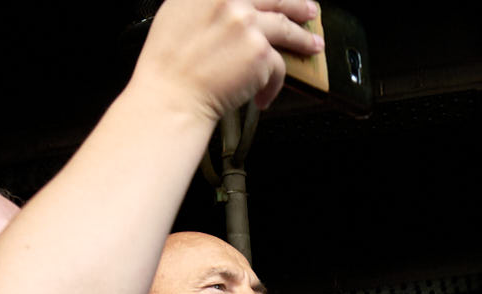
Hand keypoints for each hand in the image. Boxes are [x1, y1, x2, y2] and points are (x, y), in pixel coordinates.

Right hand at [134, 0, 322, 120]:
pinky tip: (264, 96)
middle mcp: (231, 1)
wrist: (172, 95)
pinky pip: (278, 67)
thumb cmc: (168, 65)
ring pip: (285, 28)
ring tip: (313, 45)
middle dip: (296, 5)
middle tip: (310, 10)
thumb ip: (204, 5)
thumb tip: (223, 6)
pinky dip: (273, 85)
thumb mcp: (177, 14)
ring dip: (302, 38)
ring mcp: (248, 25)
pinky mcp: (260, 53)